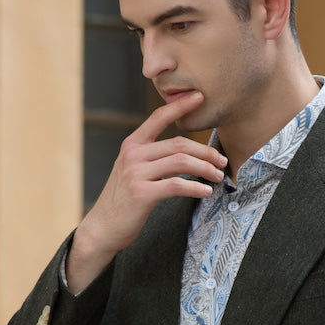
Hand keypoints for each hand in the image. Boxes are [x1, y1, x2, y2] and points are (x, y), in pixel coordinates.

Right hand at [66, 92, 226, 291]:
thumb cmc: (124, 200)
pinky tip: (206, 192)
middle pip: (179, 144)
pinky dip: (195, 187)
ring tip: (218, 176)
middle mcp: (133, 155)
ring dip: (205, 168)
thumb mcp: (133, 170)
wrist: (103, 227)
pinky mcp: (142, 193)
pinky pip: (176, 185)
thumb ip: (152, 157)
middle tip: (221, 160)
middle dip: (205, 151)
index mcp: (132, 144)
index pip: (158, 117)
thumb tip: (185, 152)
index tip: (200, 97)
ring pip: (181, 162)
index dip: (180, 105)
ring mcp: (136, 173)